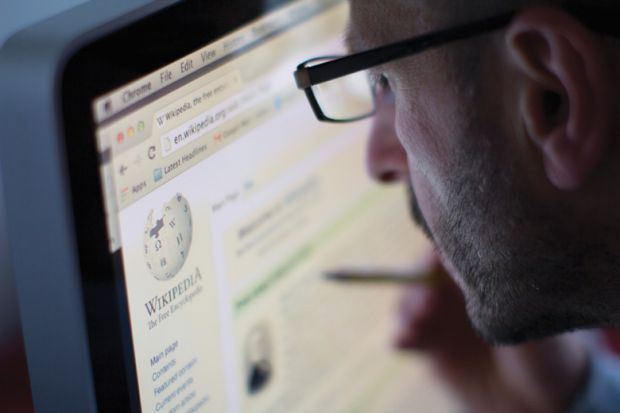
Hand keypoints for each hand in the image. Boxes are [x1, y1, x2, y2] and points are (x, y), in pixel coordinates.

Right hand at [396, 249, 588, 412]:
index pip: (450, 251)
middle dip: (418, 283)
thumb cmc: (548, 349)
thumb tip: (465, 261)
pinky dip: (402, 336)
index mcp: (480, 276)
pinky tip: (405, 341)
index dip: (438, 253)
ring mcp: (440, 319)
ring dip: (406, 307)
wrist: (543, 400)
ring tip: (418, 322)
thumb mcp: (530, 313)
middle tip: (429, 300)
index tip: (434, 261)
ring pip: (408, 302)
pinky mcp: (430, 347)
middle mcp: (456, 293)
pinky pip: (405, 336)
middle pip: (421, 274)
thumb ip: (500, 287)